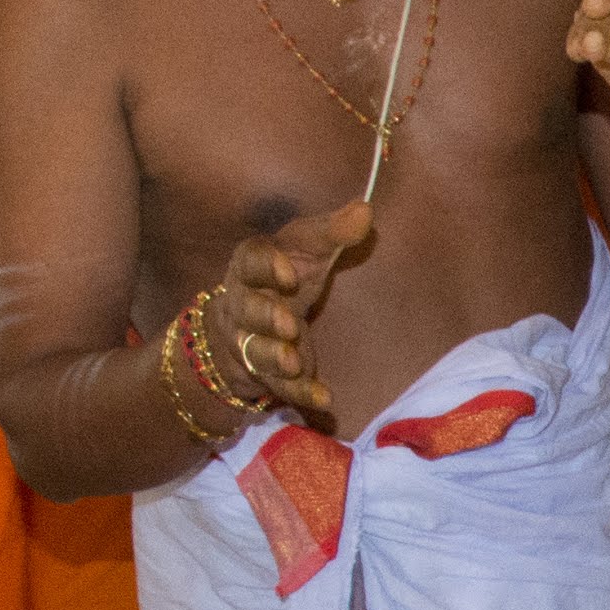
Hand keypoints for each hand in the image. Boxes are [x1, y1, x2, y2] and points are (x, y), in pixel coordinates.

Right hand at [191, 203, 367, 435]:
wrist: (253, 324)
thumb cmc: (285, 276)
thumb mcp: (307, 250)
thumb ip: (332, 233)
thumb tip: (366, 210)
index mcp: (251, 265)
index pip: (249, 260)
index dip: (265, 267)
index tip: (290, 274)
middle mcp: (243, 303)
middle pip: (245, 309)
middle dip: (264, 317)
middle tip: (288, 325)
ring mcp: (249, 342)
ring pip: (254, 351)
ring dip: (274, 358)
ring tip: (295, 362)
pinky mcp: (265, 375)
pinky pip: (278, 387)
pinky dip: (299, 393)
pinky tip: (323, 399)